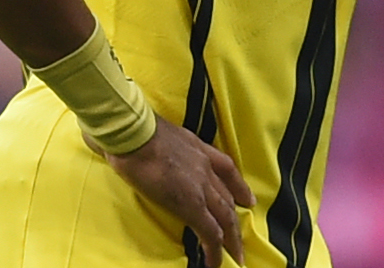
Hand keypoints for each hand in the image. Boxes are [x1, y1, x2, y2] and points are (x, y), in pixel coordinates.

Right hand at [88, 118, 254, 264]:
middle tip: (241, 239)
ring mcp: (201, 187)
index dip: (239, 188)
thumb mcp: (160, 132)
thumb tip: (142, 148)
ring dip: (232, 240)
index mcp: (200, 150)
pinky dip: (215, 249)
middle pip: (228, 199)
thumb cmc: (137, 130)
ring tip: (236, 257)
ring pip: (225, 218)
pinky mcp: (190, 205)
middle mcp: (206, 168)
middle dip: (236, 221)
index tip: (247, 200)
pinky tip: (216, 263)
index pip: (228, 170)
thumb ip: (160, 143)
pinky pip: (209, 231)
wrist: (136, 133)